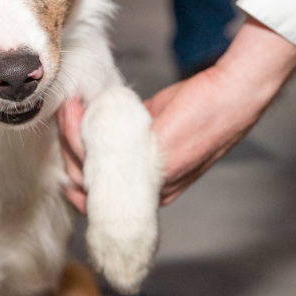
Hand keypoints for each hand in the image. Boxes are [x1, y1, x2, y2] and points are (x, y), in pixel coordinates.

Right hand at [58, 17, 295, 207]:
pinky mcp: (152, 159)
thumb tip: (98, 128)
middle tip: (65, 117)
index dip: (76, 177)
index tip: (64, 154)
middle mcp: (149, 193)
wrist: (230, 96)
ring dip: (70, 135)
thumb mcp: (154, 129)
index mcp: (150, 191)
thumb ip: (128, 138)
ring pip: (89, 168)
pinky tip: (79, 111)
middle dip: (67, 150)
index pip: (100, 198)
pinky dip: (82, 131)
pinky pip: (103, 152)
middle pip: (87, 183)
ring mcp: (150, 179)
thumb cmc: (198, 108)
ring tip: (69, 108)